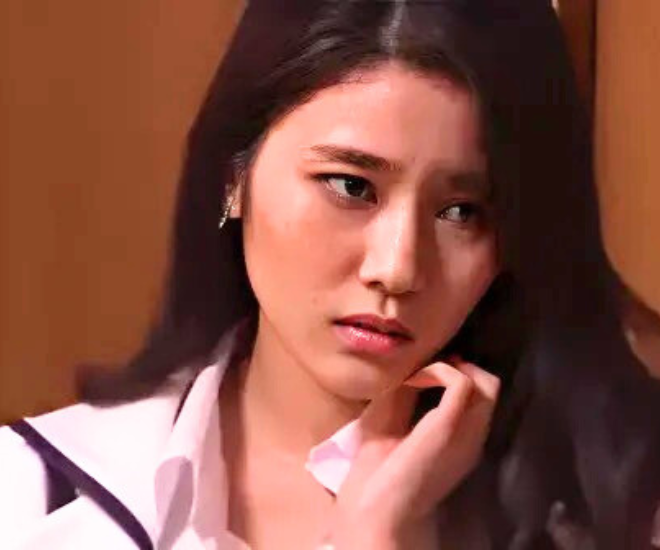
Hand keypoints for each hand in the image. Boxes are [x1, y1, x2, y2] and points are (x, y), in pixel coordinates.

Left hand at [328, 357, 500, 549]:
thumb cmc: (377, 474)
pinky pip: (461, 383)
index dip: (460, 375)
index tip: (431, 369)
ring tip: (420, 375)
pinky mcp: (448, 427)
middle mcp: (472, 439)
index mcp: (461, 442)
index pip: (482, 401)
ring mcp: (466, 434)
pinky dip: (438, 370)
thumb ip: (408, 398)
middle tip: (429, 368)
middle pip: (491, 388)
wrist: (373, 510)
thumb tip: (415, 369)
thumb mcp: (393, 425)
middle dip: (461, 367)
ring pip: (488, 384)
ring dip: (451, 368)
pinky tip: (414, 379)